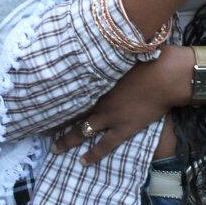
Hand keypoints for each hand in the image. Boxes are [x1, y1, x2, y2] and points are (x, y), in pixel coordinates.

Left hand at [47, 46, 192, 164]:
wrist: (166, 75)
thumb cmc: (148, 58)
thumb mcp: (123, 51)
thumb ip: (109, 54)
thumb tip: (100, 42)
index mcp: (96, 79)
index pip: (70, 91)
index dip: (55, 97)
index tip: (42, 99)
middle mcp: (98, 99)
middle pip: (70, 112)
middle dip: (54, 121)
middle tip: (39, 129)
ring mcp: (109, 116)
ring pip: (82, 131)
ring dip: (66, 141)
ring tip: (54, 149)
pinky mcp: (124, 127)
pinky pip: (105, 145)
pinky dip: (93, 154)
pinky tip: (82, 162)